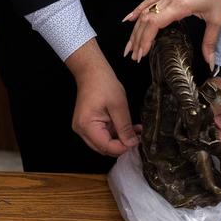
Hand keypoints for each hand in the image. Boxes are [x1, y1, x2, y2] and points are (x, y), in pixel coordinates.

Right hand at [66, 40, 138, 155]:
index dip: (122, 147)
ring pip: (104, 142)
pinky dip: (116, 133)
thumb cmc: (104, 84)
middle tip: (138, 138)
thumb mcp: (119, 106)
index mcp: (87, 126)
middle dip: (122, 145)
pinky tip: (129, 128)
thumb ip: (125, 127)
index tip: (136, 142)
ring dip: (120, 139)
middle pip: (104, 148)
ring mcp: (83, 128)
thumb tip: (131, 144)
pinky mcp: (88, 124)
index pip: (106, 146)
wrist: (92, 72)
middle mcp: (81, 130)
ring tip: (137, 132)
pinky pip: (103, 134)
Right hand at [123, 0, 220, 67]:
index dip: (145, 39)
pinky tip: (129, 18)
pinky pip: (149, 1)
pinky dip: (138, 10)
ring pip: (145, 12)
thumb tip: (210, 61)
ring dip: (135, 29)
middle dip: (137, 39)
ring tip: (129, 45)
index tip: (142, 53)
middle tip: (134, 56)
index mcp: (180, 6)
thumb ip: (210, 42)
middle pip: (146, 20)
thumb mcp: (216, 19)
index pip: (155, 22)